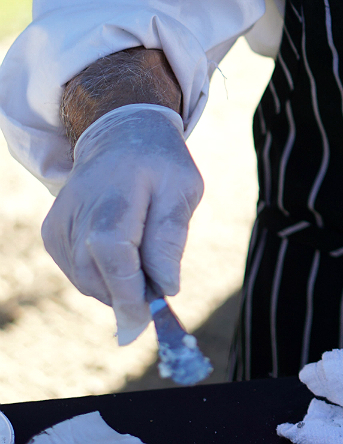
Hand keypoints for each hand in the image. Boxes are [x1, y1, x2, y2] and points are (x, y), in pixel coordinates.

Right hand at [42, 105, 202, 343]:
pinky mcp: (52, 233)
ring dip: (116, 283)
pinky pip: (78, 273)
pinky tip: (119, 247)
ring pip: (87, 280)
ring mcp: (60, 222)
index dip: (128, 291)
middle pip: (96, 275)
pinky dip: (102, 274)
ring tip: (140, 252)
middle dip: (128, 292)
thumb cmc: (158, 164)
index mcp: (115, 193)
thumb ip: (171, 237)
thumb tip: (166, 287)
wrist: (120, 135)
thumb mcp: (182, 188)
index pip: (112, 253)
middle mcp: (77, 209)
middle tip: (155, 286)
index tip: (148, 314)